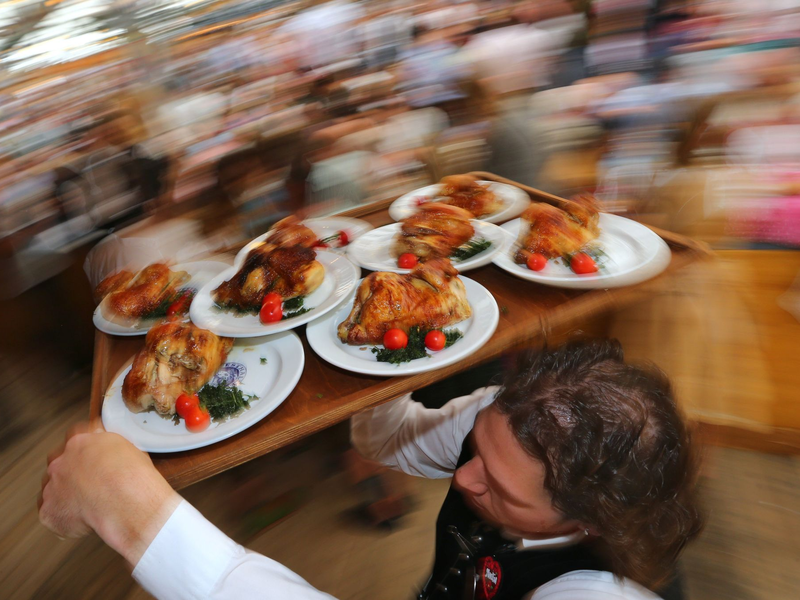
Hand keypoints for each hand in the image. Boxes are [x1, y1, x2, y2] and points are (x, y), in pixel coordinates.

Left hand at [39, 423, 181, 566]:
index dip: (84, 450)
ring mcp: (52, 487)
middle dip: (72, 473)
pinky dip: (65, 518)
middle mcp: (60, 462)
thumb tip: (110, 452)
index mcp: (79, 442)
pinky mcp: (49, 511)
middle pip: (59, 464)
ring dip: (66, 495)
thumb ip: (109, 448)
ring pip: (53, 490)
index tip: (92, 458)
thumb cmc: (133, 477)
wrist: (126, 503)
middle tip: (91, 484)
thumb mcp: (128, 449)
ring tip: (90, 505)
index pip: (74, 438)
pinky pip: (53, 514)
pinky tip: (85, 519)